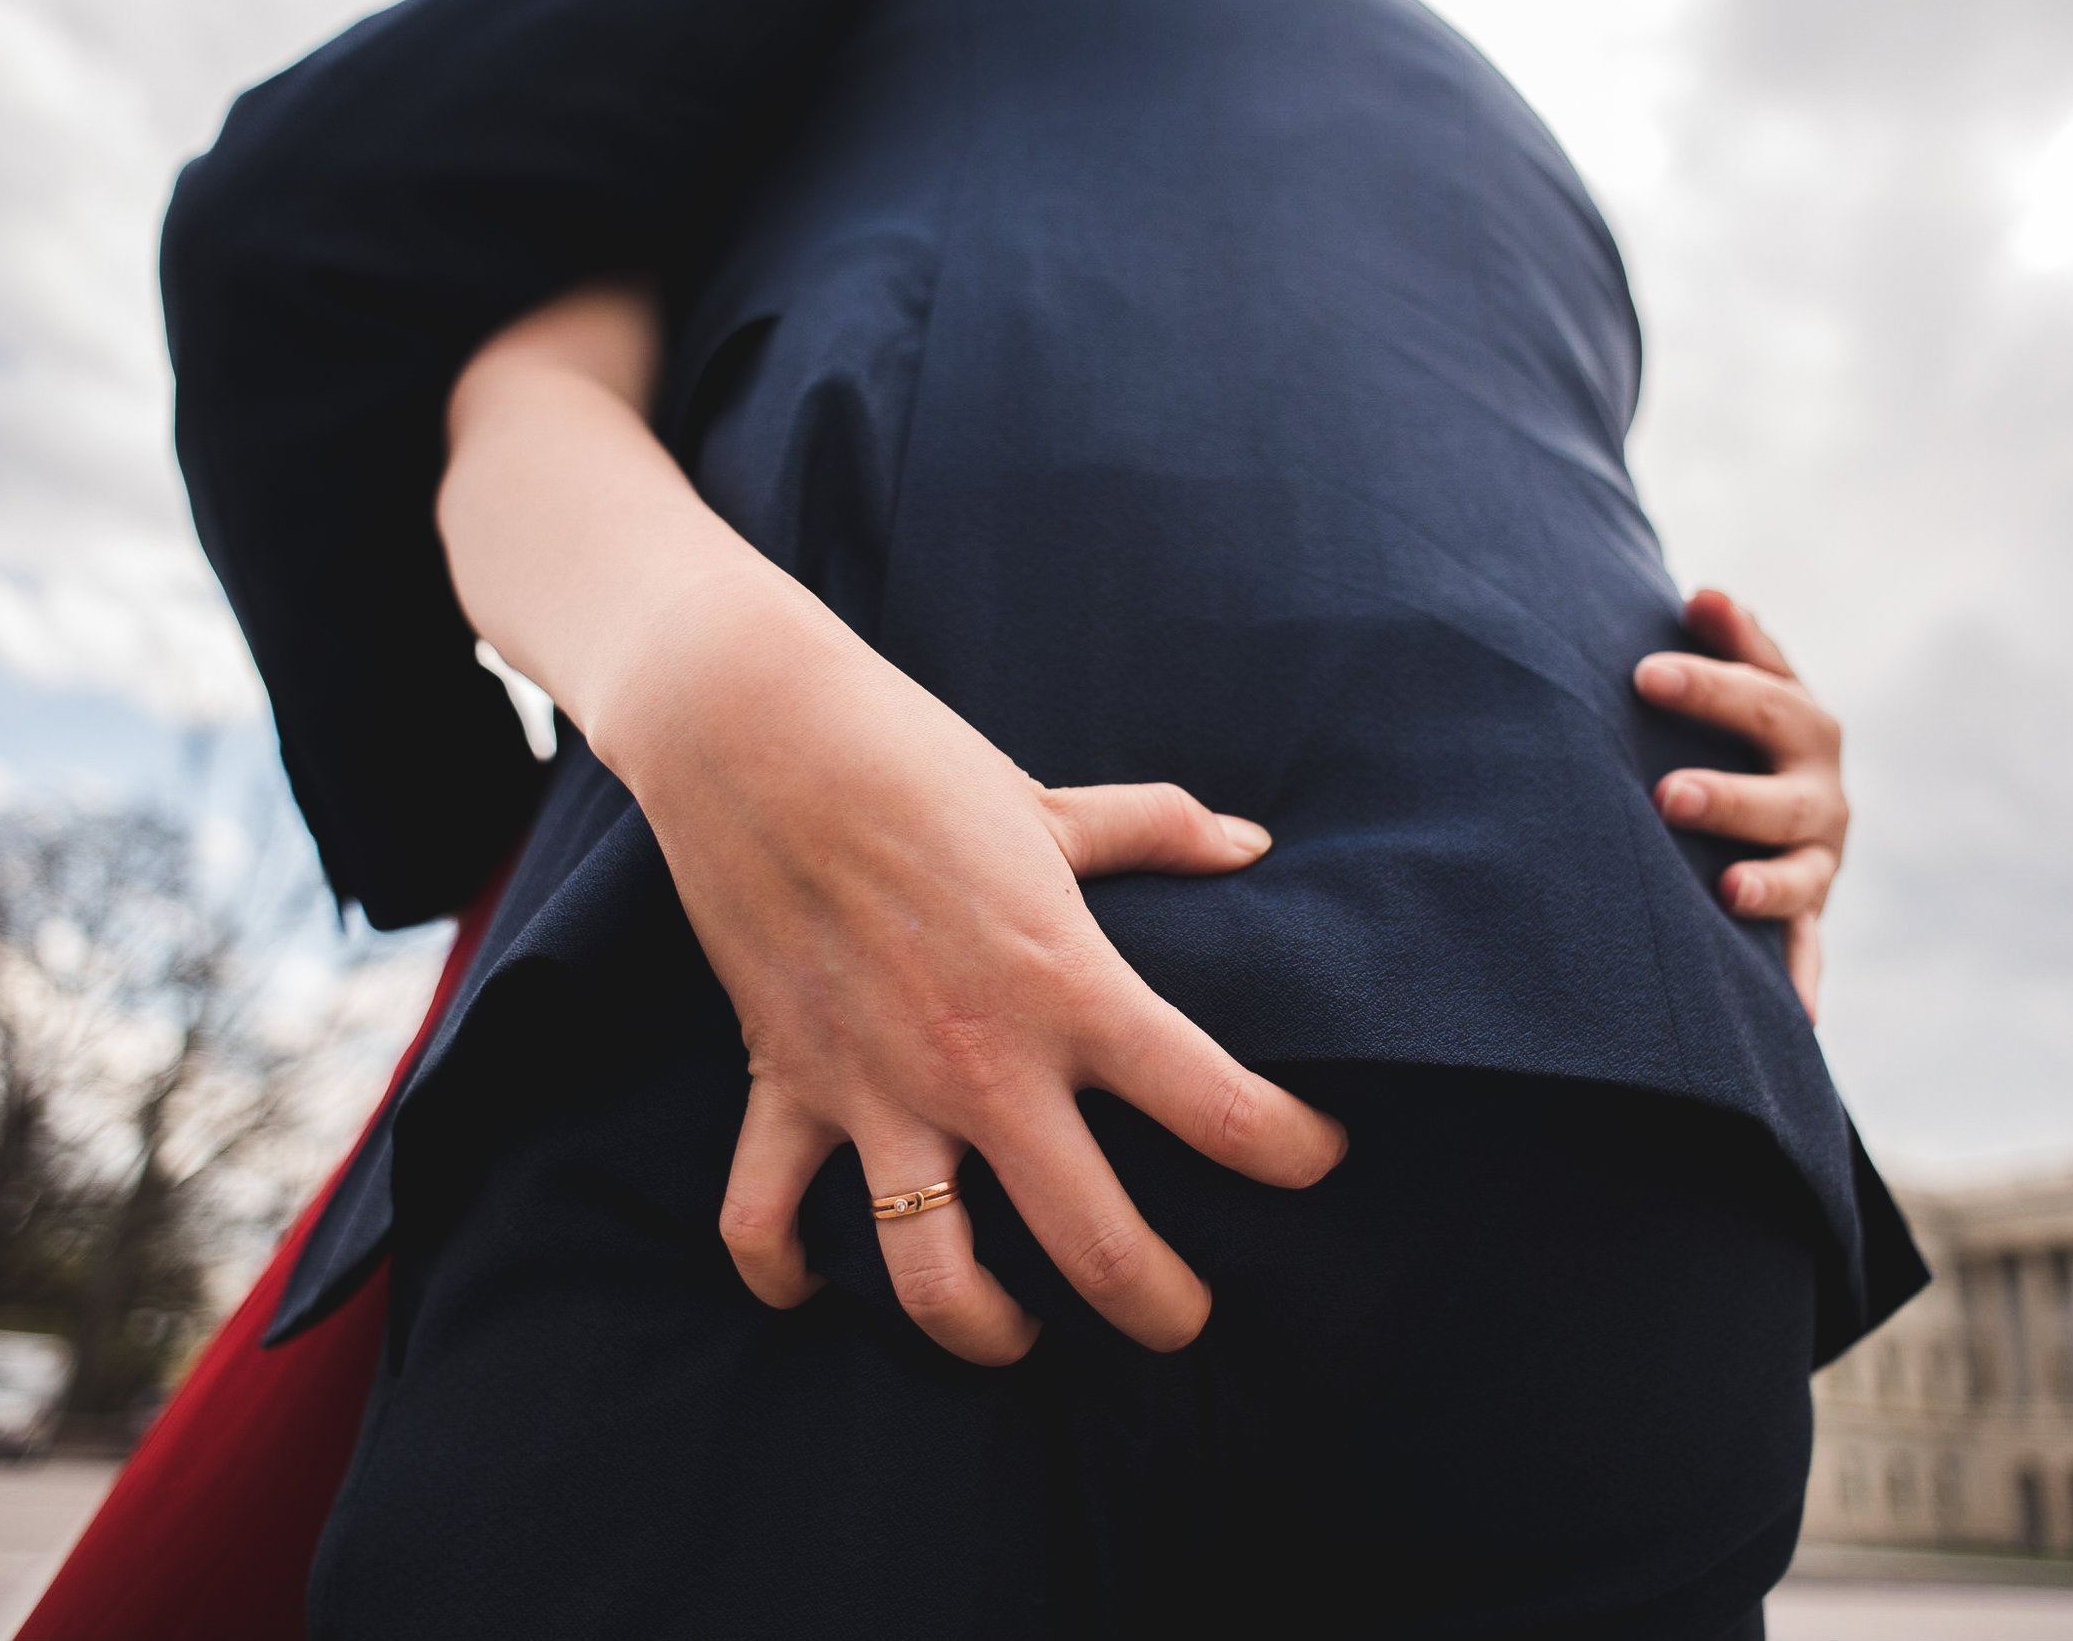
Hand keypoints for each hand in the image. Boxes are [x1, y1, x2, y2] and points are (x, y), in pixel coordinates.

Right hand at [437, 283, 1347, 1369]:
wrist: (755, 733)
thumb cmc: (917, 761)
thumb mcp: (1053, 805)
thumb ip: (1158, 833)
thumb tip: (1250, 842)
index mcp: (1069, 986)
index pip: (1216, 1105)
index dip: (1290, 1152)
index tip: (1316, 1163)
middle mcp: (982, 1062)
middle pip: (1098, 1243)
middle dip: (1161, 1309)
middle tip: (1185, 1324)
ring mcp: (877, 1089)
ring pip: (934, 1275)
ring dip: (984, 1331)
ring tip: (1019, 1338)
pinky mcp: (787, 1087)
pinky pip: (764, 1218)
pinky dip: (779, 1273)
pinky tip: (811, 1293)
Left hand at [1632, 589, 1846, 1020]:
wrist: (1778, 809)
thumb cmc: (1737, 732)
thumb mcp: (1747, 683)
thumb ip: (1735, 644)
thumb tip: (1706, 594)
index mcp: (1804, 728)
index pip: (1762, 699)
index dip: (1709, 685)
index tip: (1643, 673)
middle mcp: (1820, 797)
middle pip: (1782, 796)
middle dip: (1728, 796)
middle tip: (1666, 795)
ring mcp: (1816, 864)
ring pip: (1800, 879)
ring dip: (1766, 887)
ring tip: (1727, 893)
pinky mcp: (1803, 921)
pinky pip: (1804, 958)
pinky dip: (1799, 984)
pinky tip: (1797, 1018)